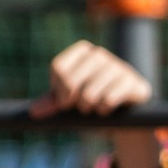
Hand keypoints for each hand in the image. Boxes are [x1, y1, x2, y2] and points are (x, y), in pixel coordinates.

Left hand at [37, 39, 161, 167]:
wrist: (127, 115)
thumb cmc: (95, 104)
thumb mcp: (72, 102)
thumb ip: (53, 103)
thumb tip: (34, 111)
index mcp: (83, 52)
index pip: (59, 68)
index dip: (58, 91)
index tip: (65, 103)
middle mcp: (100, 55)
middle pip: (71, 81)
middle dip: (73, 103)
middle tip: (81, 109)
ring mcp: (118, 67)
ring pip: (89, 94)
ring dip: (89, 109)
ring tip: (95, 109)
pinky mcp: (133, 83)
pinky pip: (108, 100)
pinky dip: (104, 111)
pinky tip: (108, 110)